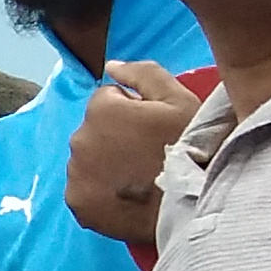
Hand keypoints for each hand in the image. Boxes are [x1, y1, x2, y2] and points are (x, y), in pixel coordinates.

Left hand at [67, 63, 196, 254]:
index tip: (153, 129)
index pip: (109, 99)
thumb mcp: (179, 99)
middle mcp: (79, 138)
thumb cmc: (191, 147)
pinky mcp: (78, 204)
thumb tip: (111, 66)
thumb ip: (143, 73)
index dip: (134, 111)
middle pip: (96, 130)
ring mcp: (76, 174)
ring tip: (139, 178)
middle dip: (116, 137)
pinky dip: (100, 192)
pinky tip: (126, 197)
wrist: (195, 203)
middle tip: (148, 155)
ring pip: (88, 160)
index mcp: (100, 109)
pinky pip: (85, 190)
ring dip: (106, 164)